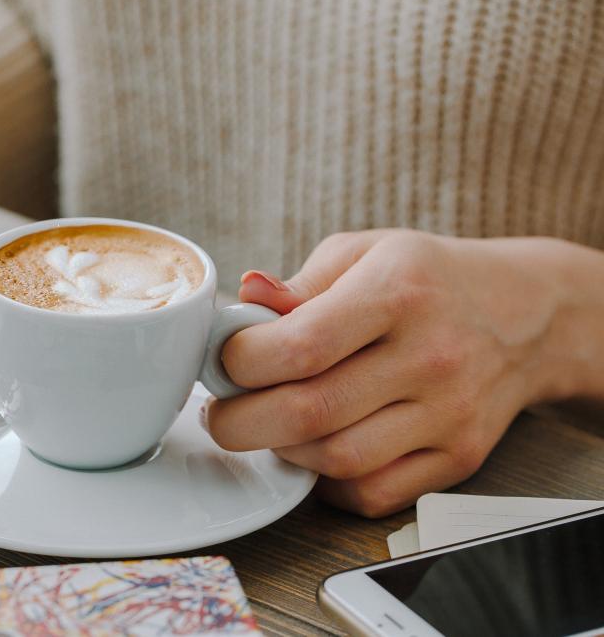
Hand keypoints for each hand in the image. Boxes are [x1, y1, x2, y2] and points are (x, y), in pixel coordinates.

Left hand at [205, 230, 587, 516]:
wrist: (527, 316)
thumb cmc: (426, 280)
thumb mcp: (363, 254)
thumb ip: (298, 284)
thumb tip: (243, 296)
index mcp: (397, 292)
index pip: (301, 345)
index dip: (240, 362)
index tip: (222, 361)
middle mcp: (430, 356)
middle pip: (309, 413)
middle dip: (239, 421)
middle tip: (219, 411)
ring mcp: (449, 414)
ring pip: (337, 460)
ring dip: (282, 450)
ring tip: (269, 423)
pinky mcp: (458, 458)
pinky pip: (372, 493)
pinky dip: (328, 482)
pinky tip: (315, 450)